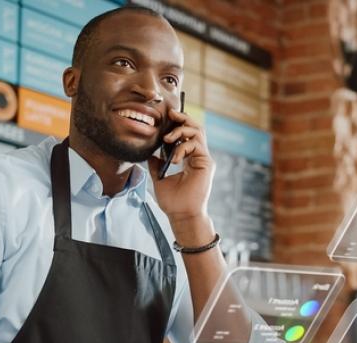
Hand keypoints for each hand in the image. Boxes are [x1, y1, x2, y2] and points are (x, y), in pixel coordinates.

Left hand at [147, 107, 214, 226]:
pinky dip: (183, 147)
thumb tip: (150, 153)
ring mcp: (204, 159)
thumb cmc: (173, 202)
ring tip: (167, 139)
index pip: (187, 135)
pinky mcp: (206, 163)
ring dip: (181, 131)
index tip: (166, 117)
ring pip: (198, 132)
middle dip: (182, 118)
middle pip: (195, 128)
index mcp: (190, 159)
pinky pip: (196, 145)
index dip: (178, 124)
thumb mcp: (159, 178)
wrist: (181, 215)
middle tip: (170, 114)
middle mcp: (199, 157)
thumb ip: (157, 164)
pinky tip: (174, 158)